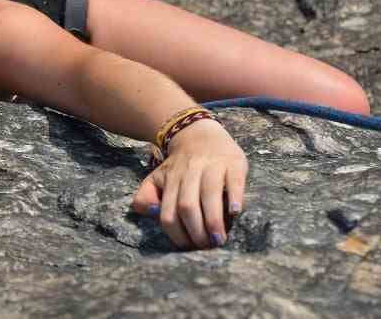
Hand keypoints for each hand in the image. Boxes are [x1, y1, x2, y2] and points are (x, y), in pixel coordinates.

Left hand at [131, 119, 248, 248]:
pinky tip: (235, 213)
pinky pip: (234, 181)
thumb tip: (153, 213)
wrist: (199, 134)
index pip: (168, 213)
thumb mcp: (156, 178)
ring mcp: (212, 167)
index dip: (177, 234)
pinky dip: (235, 197)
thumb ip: (145, 198)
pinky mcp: (232, 163)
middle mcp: (189, 173)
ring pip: (209, 195)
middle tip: (206, 247)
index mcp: (170, 181)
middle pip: (187, 206)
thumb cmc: (179, 166)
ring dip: (214, 221)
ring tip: (219, 240)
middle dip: (196, 231)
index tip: (188, 247)